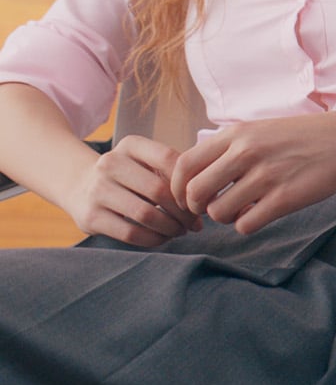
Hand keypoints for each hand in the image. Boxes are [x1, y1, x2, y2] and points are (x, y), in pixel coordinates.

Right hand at [61, 135, 202, 246]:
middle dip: (183, 211)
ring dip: (170, 227)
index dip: (189, 183)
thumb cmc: (129, 175)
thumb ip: (174, 172)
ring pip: (146, 214)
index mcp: (130, 145)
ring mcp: (97, 190)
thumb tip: (208, 199)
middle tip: (194, 222)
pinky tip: (163, 237)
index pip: (170, 159)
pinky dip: (153, 239)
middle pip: (159, 190)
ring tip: (180, 231)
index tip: (200, 198)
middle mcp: (110, 163)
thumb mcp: (145, 162)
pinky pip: (130, 233)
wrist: (78, 185)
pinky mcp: (90, 217)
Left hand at [171, 110, 335, 233]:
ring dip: (224, 217)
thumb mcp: (259, 130)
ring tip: (240, 209)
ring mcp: (265, 176)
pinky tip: (259, 214)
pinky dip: (247, 224)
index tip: (184, 197)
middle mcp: (246, 153)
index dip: (176, 187)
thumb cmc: (301, 137)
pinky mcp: (284, 199)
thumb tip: (196, 175)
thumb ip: (228, 147)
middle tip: (210, 208)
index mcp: (236, 135)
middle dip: (196, 207)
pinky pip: (245, 224)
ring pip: (218, 212)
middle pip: (195, 192)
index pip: (184, 165)